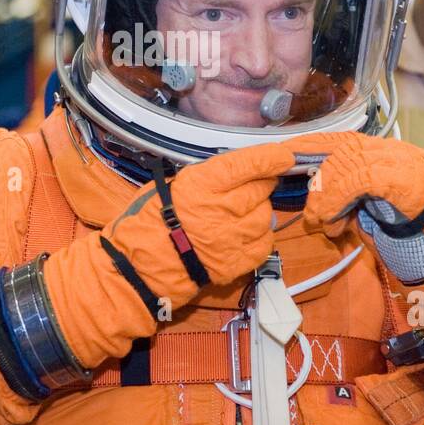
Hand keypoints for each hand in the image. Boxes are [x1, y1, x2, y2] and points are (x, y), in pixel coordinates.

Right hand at [103, 142, 294, 292]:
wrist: (138, 268)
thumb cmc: (148, 222)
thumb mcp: (170, 186)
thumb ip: (204, 178)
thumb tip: (233, 172)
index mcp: (203, 184)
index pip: (250, 164)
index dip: (272, 158)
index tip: (285, 156)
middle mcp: (223, 208)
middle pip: (262, 189)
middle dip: (261, 185)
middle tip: (250, 187)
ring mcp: (232, 237)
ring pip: (267, 217)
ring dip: (260, 213)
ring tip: (239, 215)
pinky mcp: (237, 263)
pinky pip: (265, 244)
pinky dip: (260, 238)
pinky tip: (243, 235)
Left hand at [283, 132, 423, 256]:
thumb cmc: (415, 243)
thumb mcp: (372, 215)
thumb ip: (348, 198)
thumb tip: (315, 197)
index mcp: (387, 156)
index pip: (340, 139)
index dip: (307, 147)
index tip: (282, 161)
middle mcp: (395, 152)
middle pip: (339, 145)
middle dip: (314, 176)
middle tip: (312, 214)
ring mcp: (404, 163)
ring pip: (346, 158)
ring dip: (323, 195)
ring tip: (324, 224)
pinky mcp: (407, 181)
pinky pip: (359, 177)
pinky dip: (337, 198)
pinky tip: (334, 221)